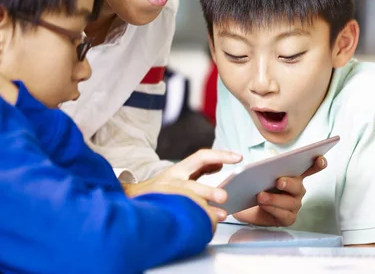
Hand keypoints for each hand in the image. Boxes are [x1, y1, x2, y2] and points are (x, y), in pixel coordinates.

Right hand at [123, 149, 241, 224]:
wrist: (129, 198)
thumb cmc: (162, 187)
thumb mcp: (180, 173)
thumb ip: (199, 169)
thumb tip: (220, 163)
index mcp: (178, 170)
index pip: (201, 157)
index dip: (220, 155)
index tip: (238, 157)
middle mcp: (171, 182)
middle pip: (190, 186)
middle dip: (207, 192)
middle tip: (224, 197)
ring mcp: (164, 197)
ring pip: (184, 203)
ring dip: (202, 210)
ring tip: (219, 216)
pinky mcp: (159, 210)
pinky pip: (177, 215)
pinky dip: (193, 219)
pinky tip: (204, 225)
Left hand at [233, 156, 326, 226]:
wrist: (246, 207)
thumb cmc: (254, 187)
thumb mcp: (254, 172)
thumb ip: (258, 163)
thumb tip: (258, 157)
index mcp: (294, 175)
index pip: (309, 168)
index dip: (317, 164)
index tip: (320, 159)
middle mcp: (297, 190)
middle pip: (298, 186)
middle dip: (289, 183)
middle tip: (278, 182)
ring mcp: (294, 204)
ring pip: (290, 202)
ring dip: (274, 199)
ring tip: (261, 196)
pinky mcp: (288, 218)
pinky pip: (284, 214)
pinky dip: (273, 209)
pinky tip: (263, 205)